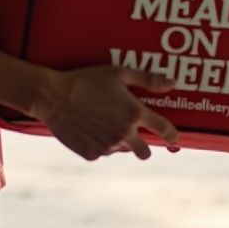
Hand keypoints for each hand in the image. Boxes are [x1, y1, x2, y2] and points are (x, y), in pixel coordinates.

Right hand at [30, 65, 179, 160]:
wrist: (54, 97)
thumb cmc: (87, 80)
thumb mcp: (118, 73)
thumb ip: (147, 79)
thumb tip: (172, 83)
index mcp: (133, 113)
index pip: (163, 130)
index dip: (172, 135)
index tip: (174, 138)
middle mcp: (124, 133)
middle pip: (145, 152)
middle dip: (144, 147)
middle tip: (137, 137)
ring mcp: (107, 146)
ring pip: (122, 150)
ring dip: (120, 141)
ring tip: (104, 123)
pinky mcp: (92, 154)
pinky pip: (103, 152)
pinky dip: (101, 144)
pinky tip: (90, 128)